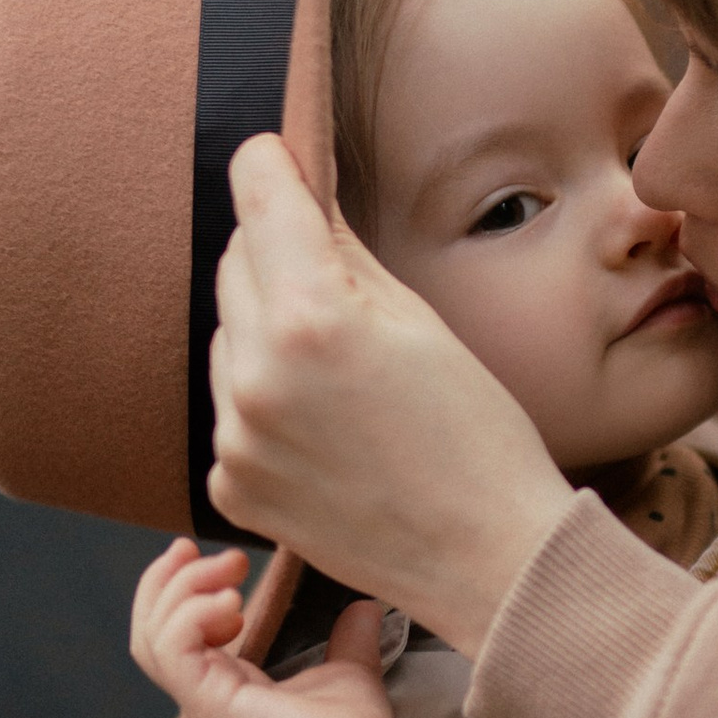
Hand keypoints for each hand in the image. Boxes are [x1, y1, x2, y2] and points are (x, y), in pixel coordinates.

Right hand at [130, 544, 416, 717]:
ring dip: (183, 589)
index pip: (173, 630)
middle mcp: (206, 690)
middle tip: (225, 555)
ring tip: (234, 574)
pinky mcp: (206, 703)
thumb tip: (365, 606)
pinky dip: (192, 614)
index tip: (209, 552)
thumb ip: (348, 637)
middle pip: (150, 629)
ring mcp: (202, 698)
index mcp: (228, 681)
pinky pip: (172, 649)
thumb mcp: (349, 668)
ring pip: (152, 637)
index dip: (178, 586)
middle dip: (172, 578)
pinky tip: (234, 603)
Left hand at [207, 139, 575, 652]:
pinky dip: (264, 406)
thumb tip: (303, 198)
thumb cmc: (477, 436)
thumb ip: (345, 253)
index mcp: (311, 318)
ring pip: (229, 340)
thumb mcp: (421, 321)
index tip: (275, 159)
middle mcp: (257, 374)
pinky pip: (231, 411)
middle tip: (337, 288)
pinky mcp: (231, 485)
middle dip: (276, 259)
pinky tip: (325, 432)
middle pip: (235, 265)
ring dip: (267, 337)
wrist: (488, 558)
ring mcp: (236, 436)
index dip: (269, 167)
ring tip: (341, 380)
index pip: (257, 196)